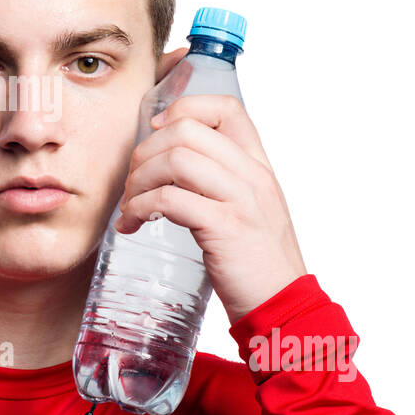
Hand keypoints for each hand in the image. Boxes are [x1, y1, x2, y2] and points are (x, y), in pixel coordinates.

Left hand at [113, 93, 307, 323]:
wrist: (284, 306)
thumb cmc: (256, 261)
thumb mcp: (250, 208)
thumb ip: (221, 181)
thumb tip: (168, 162)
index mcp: (259, 165)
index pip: (226, 108)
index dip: (183, 109)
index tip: (157, 131)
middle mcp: (254, 175)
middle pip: (187, 130)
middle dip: (146, 152)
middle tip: (133, 183)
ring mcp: (242, 200)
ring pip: (175, 160)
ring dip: (139, 181)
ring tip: (131, 206)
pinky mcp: (226, 228)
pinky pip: (170, 200)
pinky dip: (140, 208)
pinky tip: (133, 224)